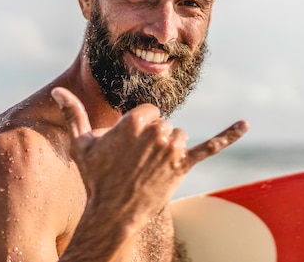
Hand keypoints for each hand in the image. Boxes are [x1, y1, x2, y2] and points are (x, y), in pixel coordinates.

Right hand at [50, 87, 247, 218]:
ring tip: (152, 168)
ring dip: (170, 148)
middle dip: (153, 140)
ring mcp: (172, 149)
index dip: (138, 128)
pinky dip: (229, 135)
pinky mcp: (184, 165)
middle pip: (164, 124)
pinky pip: (210, 146)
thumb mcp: (81, 144)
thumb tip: (58, 90)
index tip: (128, 146)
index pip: (148, 112)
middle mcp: (157, 131)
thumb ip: (73, 114)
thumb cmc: (96, 177)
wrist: (112, 212)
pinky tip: (245, 125)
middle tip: (137, 162)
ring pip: (179, 136)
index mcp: (135, 121)